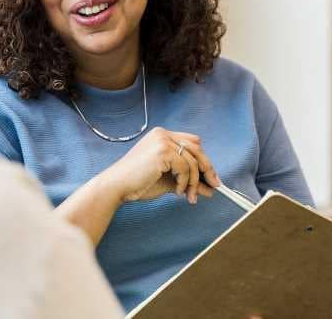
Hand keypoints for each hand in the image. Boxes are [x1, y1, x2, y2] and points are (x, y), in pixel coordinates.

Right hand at [100, 127, 221, 203]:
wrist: (117, 187)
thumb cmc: (138, 183)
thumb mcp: (169, 181)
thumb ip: (188, 181)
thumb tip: (210, 189)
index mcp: (162, 136)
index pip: (192, 142)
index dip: (203, 159)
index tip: (210, 176)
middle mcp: (163, 134)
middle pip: (197, 148)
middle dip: (207, 169)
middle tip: (214, 186)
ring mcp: (163, 141)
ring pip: (193, 161)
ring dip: (195, 182)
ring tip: (189, 196)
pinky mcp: (163, 151)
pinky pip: (186, 168)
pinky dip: (185, 182)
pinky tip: (177, 192)